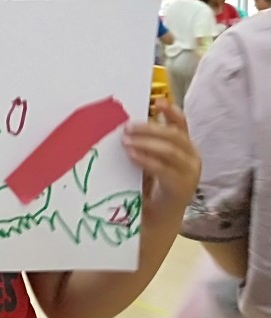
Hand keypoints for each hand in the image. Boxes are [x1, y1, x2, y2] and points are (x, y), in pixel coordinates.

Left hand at [122, 99, 200, 223]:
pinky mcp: (182, 187)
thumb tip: (126, 126)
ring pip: (170, 150)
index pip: (182, 124)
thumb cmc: (151, 184)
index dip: (171, 112)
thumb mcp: (149, 159)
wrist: (159, 216)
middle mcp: (192, 157)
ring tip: (126, 141)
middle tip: (127, 127)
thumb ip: (145, 144)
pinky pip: (163, 169)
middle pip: (174, 135)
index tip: (158, 101)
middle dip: (150, 128)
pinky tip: (132, 155)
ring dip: (146, 143)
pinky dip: (146, 160)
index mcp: (185, 147)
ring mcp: (190, 173)